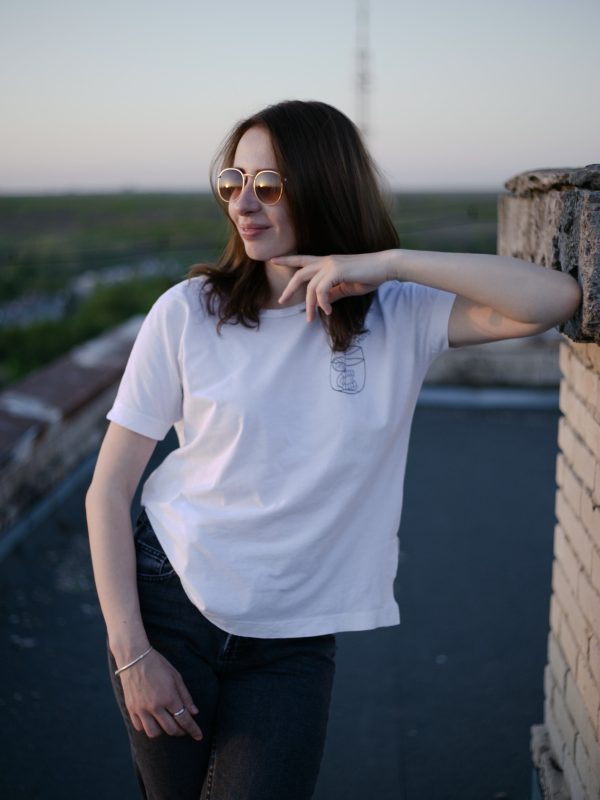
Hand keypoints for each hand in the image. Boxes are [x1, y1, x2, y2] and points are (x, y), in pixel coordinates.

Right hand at [118, 648, 202, 740]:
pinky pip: (139, 727)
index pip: (184, 719)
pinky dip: (147, 727)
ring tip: (166, 723)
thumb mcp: (176, 677)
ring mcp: (141, 709)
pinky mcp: (131, 709)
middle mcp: (155, 706)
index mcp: (169, 697)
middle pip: (170, 729)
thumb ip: (185, 696)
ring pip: (153, 733)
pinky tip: (152, 720)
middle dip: (180, 731)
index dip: (193, 730)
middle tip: (183, 728)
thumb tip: (194, 712)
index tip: (198, 736)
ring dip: (163, 731)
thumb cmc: (158, 665)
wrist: (135, 658)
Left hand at [273, 251, 394, 321]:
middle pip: (300, 274)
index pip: (302, 259)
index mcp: (327, 262)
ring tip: (311, 319)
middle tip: (281, 301)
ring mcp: (330, 265)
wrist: (384, 267)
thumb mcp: (347, 286)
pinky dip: (322, 303)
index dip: (287, 259)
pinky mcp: (336, 271)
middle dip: (289, 288)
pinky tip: (327, 311)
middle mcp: (326, 261)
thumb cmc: (368, 276)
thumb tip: (323, 302)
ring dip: (309, 305)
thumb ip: (333, 293)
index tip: (273, 260)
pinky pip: (321, 290)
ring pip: (310, 287)